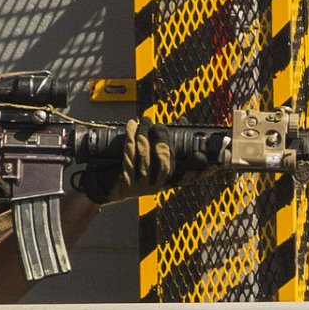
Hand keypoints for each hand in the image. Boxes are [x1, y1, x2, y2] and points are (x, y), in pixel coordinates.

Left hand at [78, 119, 217, 204]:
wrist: (106, 187)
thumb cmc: (134, 168)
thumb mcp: (152, 158)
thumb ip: (168, 141)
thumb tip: (183, 121)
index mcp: (167, 182)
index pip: (187, 176)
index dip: (197, 168)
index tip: (202, 156)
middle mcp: (157, 187)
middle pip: (165, 164)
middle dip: (162, 140)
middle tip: (158, 126)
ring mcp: (141, 187)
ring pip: (146, 158)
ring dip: (144, 135)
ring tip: (143, 121)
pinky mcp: (126, 183)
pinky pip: (129, 156)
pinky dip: (131, 138)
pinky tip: (131, 126)